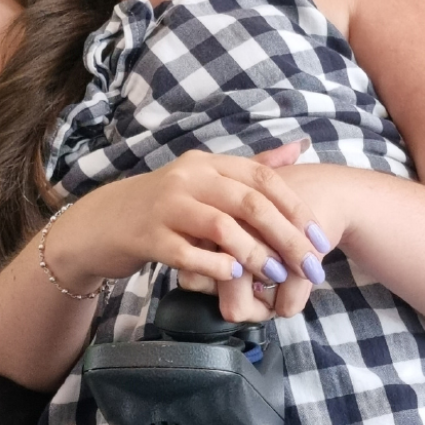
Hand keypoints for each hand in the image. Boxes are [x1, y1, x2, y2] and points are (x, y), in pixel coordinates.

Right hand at [83, 150, 334, 318]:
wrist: (102, 223)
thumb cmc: (168, 205)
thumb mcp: (207, 178)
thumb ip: (253, 166)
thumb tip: (300, 146)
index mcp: (207, 164)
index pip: (264, 180)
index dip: (297, 210)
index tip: (322, 240)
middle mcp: (187, 178)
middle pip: (250, 204)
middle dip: (287, 237)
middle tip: (311, 266)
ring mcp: (165, 206)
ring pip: (222, 227)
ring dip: (256, 254)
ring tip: (278, 276)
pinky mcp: (147, 236)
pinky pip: (188, 252)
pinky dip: (216, 265)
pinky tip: (236, 278)